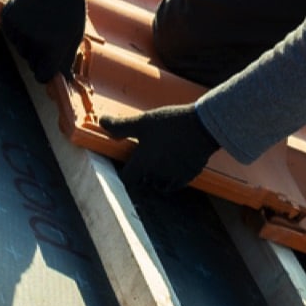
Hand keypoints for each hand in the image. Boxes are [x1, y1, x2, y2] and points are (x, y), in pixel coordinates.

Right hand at [1, 0, 86, 81]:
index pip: (42, 76)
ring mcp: (19, 27)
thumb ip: (67, 59)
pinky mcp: (8, 16)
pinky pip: (10, 33)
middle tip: (48, 37)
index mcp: (53, 46)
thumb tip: (64, 79)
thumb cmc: (71, 8)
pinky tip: (29, 16)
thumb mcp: (75, 35)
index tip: (48, 67)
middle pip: (30, 62)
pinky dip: (18, 28)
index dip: (46, 73)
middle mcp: (34, 40)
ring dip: (28, 42)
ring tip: (40, 24)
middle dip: (38, 56)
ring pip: (19, 48)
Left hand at [99, 104, 219, 194]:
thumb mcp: (143, 121)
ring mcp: (174, 177)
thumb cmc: (171, 123)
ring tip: (159, 161)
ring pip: (160, 184)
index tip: (128, 162)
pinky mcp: (189, 175)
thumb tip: (101, 122)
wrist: (203, 126)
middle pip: (143, 181)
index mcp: (143, 163)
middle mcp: (156, 175)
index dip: (126, 171)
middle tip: (145, 157)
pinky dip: (173, 177)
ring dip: (157, 177)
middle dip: (142, 173)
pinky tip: (175, 163)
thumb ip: (121, 126)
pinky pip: (176, 182)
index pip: (127, 178)